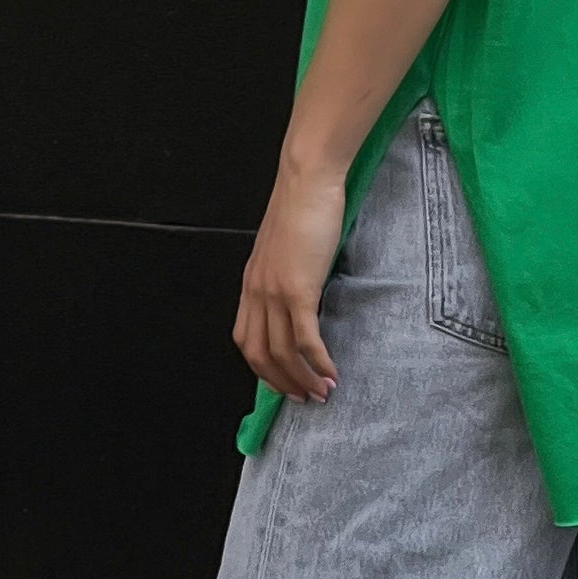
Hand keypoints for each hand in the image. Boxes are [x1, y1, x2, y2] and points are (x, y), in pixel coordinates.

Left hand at [232, 159, 346, 403]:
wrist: (306, 181)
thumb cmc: (302, 205)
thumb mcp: (286, 247)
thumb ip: (288, 272)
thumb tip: (304, 293)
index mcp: (251, 283)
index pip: (246, 339)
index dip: (263, 368)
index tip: (284, 382)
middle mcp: (256, 292)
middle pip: (259, 355)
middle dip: (282, 383)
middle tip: (305, 398)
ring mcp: (274, 293)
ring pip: (282, 353)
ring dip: (302, 379)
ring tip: (323, 392)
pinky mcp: (298, 289)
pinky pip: (305, 339)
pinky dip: (317, 362)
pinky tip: (331, 372)